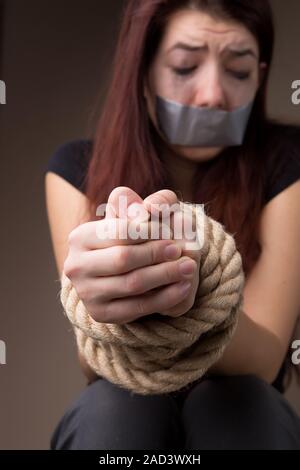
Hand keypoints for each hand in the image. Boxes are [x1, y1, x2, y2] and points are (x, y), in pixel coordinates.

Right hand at [63, 187, 200, 323]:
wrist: (114, 272)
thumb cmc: (126, 237)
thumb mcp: (129, 214)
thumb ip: (136, 204)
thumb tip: (150, 208)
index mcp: (79, 237)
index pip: (119, 232)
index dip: (149, 231)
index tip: (171, 231)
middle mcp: (76, 266)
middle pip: (123, 259)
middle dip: (156, 253)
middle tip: (181, 250)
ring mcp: (86, 293)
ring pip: (132, 284)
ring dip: (165, 275)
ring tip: (189, 267)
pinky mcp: (100, 314)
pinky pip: (137, 307)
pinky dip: (164, 297)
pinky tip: (184, 287)